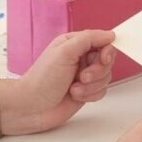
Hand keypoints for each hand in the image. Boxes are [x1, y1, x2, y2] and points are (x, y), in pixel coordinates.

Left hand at [0, 30, 117, 134]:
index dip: (107, 51)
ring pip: (106, 77)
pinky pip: (102, 91)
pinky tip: (75, 95)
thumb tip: (109, 35)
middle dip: (97, 71)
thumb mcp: (64, 52)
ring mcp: (84, 76)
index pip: (102, 41)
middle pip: (107, 61)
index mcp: (74, 43)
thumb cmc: (42, 79)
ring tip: (74, 88)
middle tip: (82, 77)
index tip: (103, 59)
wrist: (32, 107)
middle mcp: (80, 58)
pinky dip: (90, 95)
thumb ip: (88, 39)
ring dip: (91, 86)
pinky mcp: (86, 91)